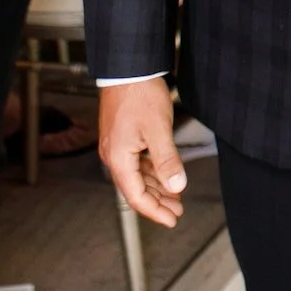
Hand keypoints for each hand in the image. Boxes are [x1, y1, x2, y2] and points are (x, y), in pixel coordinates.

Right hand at [99, 78, 186, 226]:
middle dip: (157, 203)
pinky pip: (138, 163)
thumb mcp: (158, 130)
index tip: (171, 220)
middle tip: (177, 212)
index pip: (136, 196)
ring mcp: (118, 147)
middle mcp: (114, 155)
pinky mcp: (124, 137)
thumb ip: (167, 160)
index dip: (154, 211)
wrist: (128, 69)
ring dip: (157, 188)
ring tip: (175, 197)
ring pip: (138, 176)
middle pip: (136, 189)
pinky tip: (166, 176)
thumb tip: (176, 186)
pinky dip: (153, 172)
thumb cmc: (139, 94)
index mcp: (119, 158)